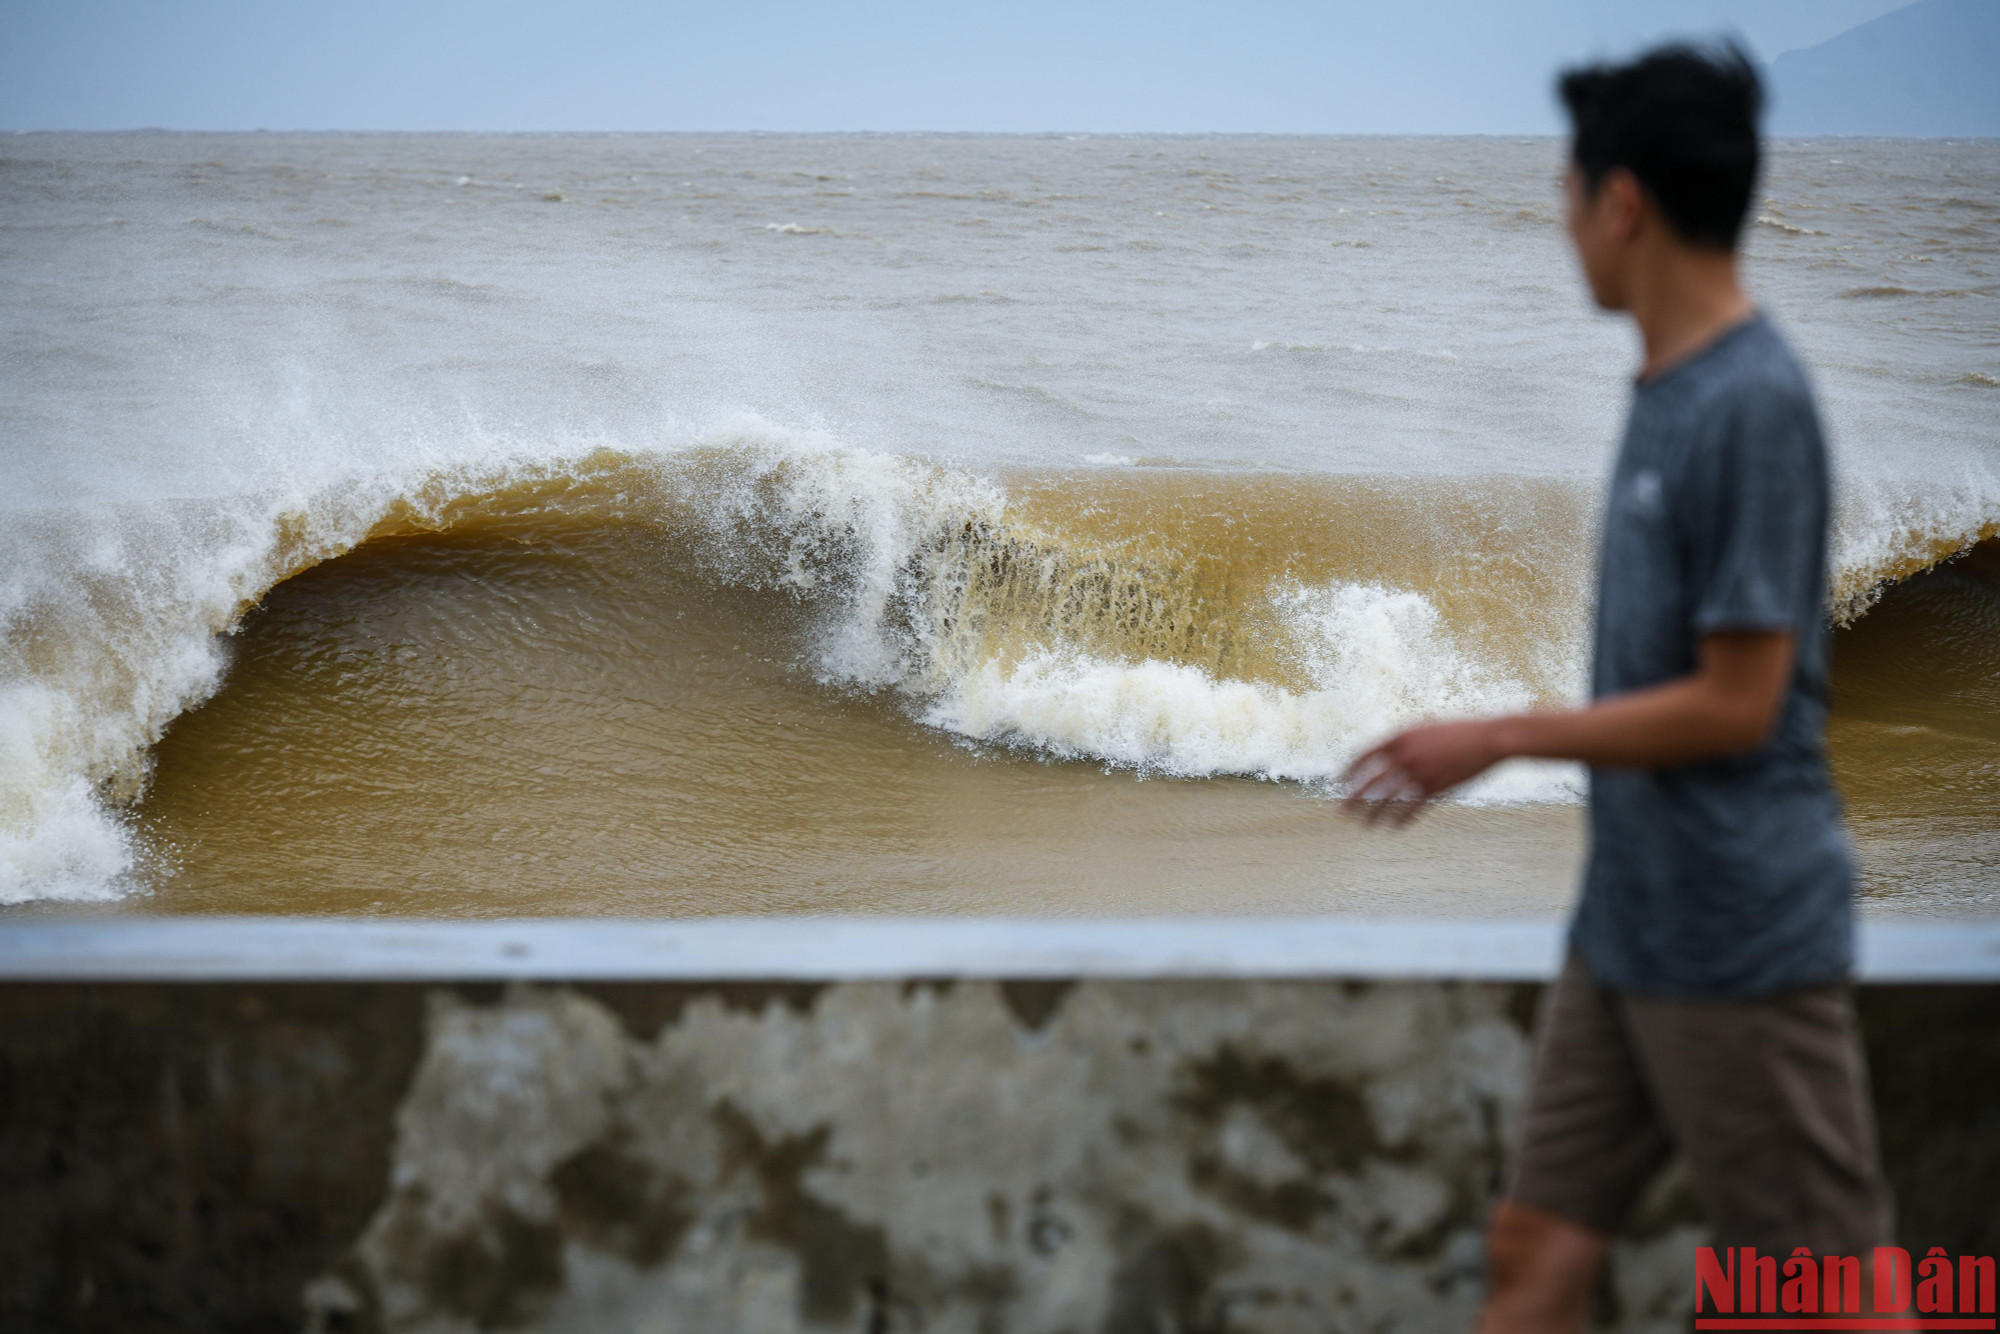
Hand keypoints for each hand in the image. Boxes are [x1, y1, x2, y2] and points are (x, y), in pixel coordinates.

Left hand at [1341, 719, 1505, 825]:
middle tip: (1341, 810)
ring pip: (1388, 799)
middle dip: (1354, 797)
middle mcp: (1406, 756)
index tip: (1340, 780)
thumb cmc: (1457, 730)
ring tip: (1364, 824)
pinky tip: (1392, 827)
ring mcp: (1420, 774)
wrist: (1488, 739)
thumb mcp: (1425, 725)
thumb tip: (1383, 749)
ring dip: (1373, 813)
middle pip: (1371, 781)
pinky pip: (1412, 808)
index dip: (1350, 769)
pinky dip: (1400, 819)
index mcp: (1400, 738)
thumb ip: (1403, 737)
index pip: (1365, 755)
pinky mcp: (1436, 789)